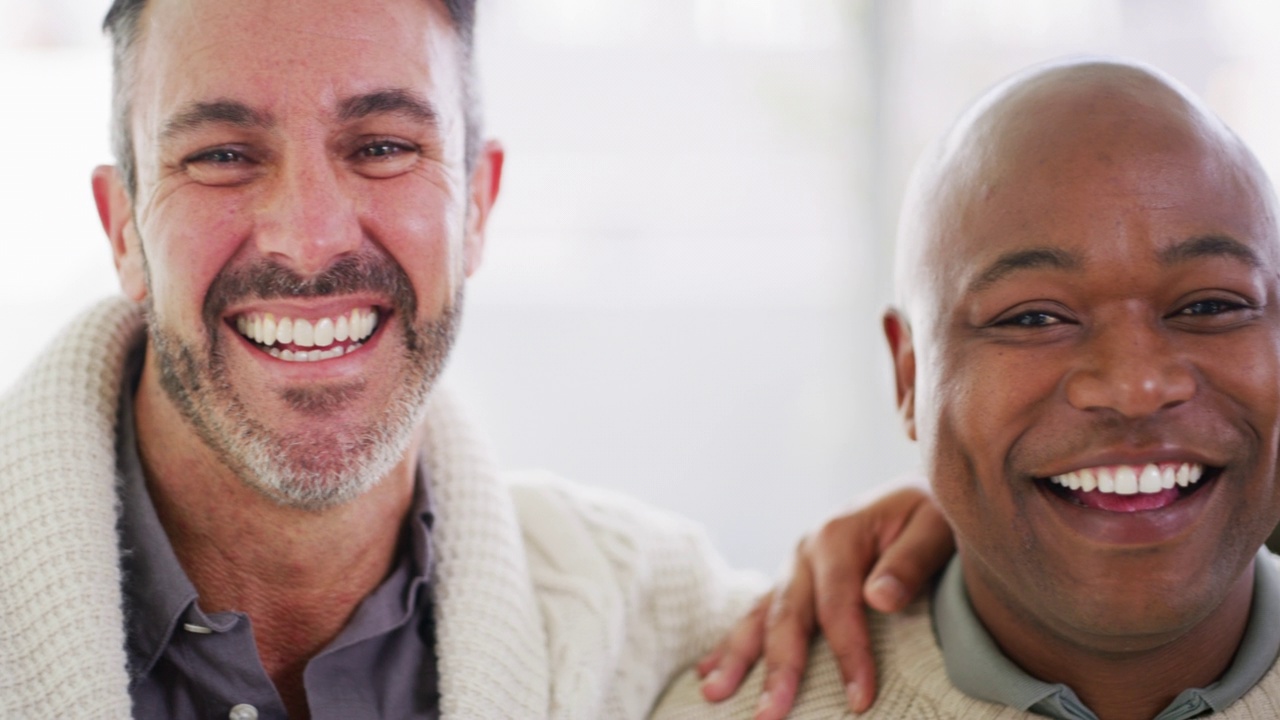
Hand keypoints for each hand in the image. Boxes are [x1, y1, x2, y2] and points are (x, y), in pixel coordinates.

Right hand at [695, 485, 954, 718]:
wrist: (919, 492)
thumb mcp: (935, 526)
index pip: (837, 605)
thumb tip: (880, 599)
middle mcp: (806, 550)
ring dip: (737, 657)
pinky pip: (758, 613)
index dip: (847, 653)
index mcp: (837, 535)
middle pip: (786, 615)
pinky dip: (734, 642)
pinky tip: (709, 669)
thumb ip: (910, 561)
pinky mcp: (793, 580)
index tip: (860, 700)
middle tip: (770, 715)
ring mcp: (794, 566)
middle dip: (777, 668)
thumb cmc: (932, 513)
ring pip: (760, 615)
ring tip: (714, 693)